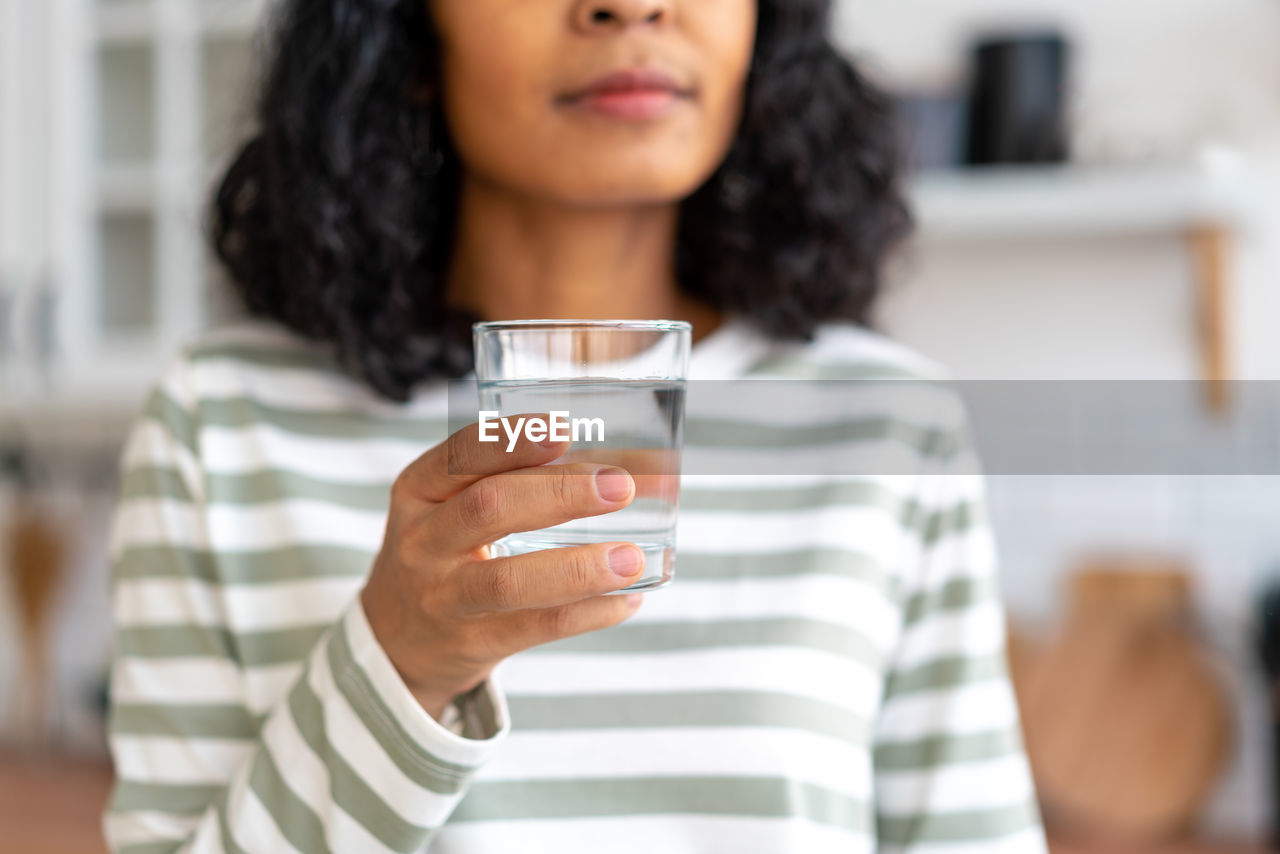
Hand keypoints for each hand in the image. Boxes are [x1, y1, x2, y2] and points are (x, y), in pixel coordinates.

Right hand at [360, 416, 644, 720]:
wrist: (396, 639)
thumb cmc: (446, 552)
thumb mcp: (453, 506)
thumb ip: (522, 480)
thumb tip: (638, 464)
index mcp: (419, 491)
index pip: (462, 456)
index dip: (514, 442)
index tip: (565, 430)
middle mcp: (424, 541)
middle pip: (489, 509)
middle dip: (559, 493)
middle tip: (619, 487)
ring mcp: (444, 597)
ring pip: (510, 580)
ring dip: (579, 568)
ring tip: (631, 559)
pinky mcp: (472, 643)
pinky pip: (536, 628)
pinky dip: (588, 614)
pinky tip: (626, 599)